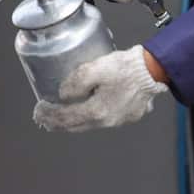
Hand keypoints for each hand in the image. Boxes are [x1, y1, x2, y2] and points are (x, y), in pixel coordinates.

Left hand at [33, 46, 167, 132]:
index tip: (38, 110)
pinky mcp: (130, 115)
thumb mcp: (95, 68)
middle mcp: (108, 120)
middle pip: (76, 126)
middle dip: (58, 122)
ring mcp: (120, 120)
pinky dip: (92, 115)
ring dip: (75, 120)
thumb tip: (64, 94)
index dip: (48, 115)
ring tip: (65, 113)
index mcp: (97, 111)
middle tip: (45, 116)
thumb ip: (76, 81)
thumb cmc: (127, 67)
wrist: (154, 70)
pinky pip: (106, 118)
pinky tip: (91, 107)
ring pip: (90, 124)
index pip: (64, 118)